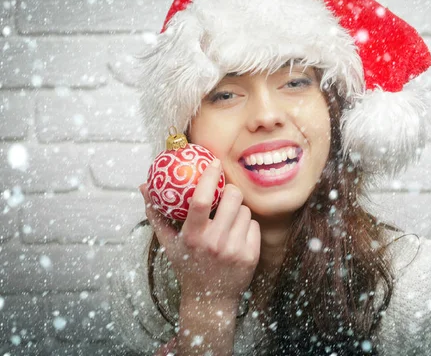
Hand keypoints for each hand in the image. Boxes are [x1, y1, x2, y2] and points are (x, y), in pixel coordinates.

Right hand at [140, 159, 260, 303]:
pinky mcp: (251, 256)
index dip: (210, 177)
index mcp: (192, 236)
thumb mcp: (168, 242)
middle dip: (230, 191)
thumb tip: (143, 186)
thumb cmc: (187, 265)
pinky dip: (247, 226)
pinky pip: (254, 225)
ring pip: (246, 211)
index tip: (213, 163)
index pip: (202, 200)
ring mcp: (234, 250)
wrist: (209, 298)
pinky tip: (236, 236)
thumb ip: (156, 213)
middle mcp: (214, 243)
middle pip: (233, 198)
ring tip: (227, 222)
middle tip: (225, 194)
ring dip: (238, 211)